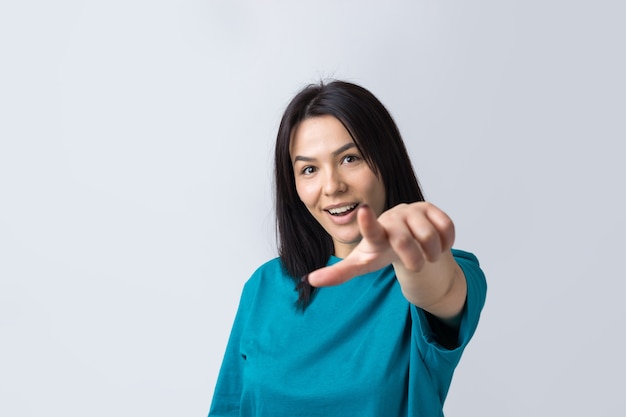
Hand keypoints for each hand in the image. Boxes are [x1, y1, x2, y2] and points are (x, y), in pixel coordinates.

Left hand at [307, 202, 455, 286]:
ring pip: (430, 237)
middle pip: (405, 241)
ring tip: (424, 252)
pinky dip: (446, 242)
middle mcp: (391, 217)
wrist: (404, 238)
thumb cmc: (379, 250)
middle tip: (414, 263)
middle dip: (413, 258)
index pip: (370, 228)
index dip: (367, 222)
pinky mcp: (431, 207)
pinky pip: (446, 228)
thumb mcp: (362, 263)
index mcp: (375, 232)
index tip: (363, 211)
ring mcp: (412, 210)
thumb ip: (338, 273)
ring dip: (431, 253)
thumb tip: (310, 280)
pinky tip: (436, 242)